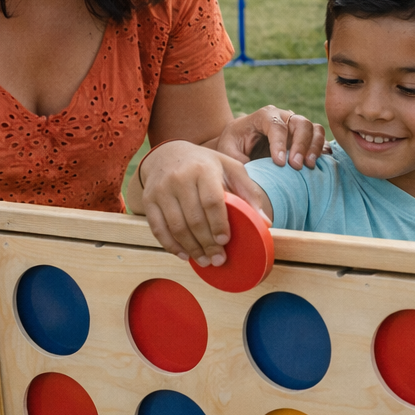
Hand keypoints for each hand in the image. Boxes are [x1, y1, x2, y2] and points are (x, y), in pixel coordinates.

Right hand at [137, 141, 268, 265]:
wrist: (167, 154)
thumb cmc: (205, 164)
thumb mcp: (230, 168)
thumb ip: (248, 192)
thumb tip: (266, 222)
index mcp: (203, 169)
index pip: (211, 201)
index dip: (218, 224)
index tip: (225, 241)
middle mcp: (179, 178)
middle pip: (194, 218)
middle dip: (207, 243)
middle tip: (218, 259)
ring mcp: (161, 190)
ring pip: (176, 227)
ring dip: (191, 248)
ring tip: (204, 260)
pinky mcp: (149, 200)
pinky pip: (158, 228)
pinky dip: (171, 245)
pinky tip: (184, 254)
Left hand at [213, 105, 326, 167]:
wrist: (240, 143)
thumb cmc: (233, 144)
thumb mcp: (227, 149)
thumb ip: (237, 158)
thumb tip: (253, 171)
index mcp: (265, 115)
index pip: (277, 126)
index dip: (279, 144)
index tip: (279, 163)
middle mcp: (284, 117)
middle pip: (301, 123)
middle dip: (301, 145)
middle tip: (296, 166)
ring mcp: (296, 126)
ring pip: (314, 129)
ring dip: (315, 147)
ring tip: (309, 166)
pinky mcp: (304, 138)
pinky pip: (320, 139)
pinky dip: (322, 149)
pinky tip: (319, 163)